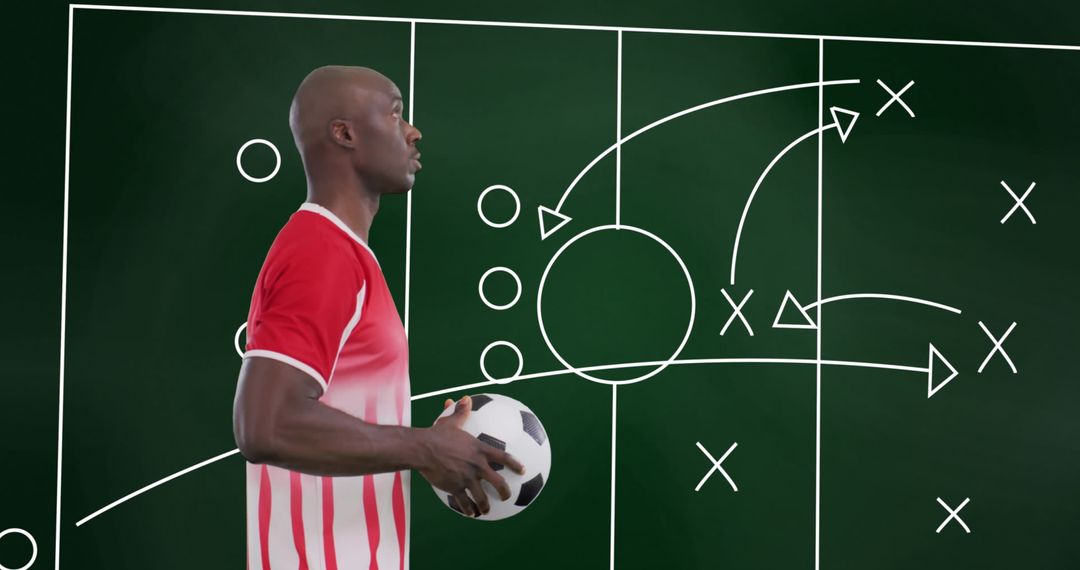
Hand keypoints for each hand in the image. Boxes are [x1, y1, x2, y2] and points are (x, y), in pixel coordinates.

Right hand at [417, 395, 525, 516]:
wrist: (422, 449)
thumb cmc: (436, 434)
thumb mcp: (451, 422)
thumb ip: (461, 412)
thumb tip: (465, 398)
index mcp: (479, 450)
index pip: (503, 457)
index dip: (515, 464)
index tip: (522, 470)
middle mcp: (476, 466)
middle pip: (498, 482)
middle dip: (504, 491)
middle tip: (506, 496)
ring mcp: (466, 478)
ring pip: (481, 497)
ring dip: (485, 506)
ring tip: (485, 511)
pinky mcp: (455, 488)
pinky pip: (464, 502)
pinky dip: (468, 509)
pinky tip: (469, 513)